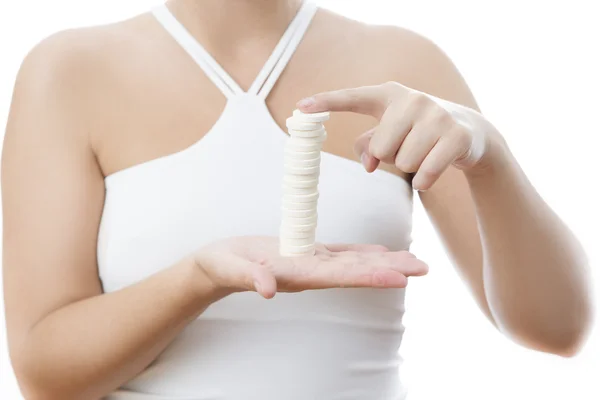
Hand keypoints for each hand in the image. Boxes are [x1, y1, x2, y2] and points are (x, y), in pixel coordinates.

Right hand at [193, 236, 427, 298]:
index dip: (370, 276)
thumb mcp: (230, 268)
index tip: (399, 279)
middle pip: (356, 270)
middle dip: (389, 269)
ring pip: (353, 261)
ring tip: (412, 260)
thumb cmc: (222, 266)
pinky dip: (362, 251)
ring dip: (383, 260)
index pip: (340, 277)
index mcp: (297, 274)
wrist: (217, 266)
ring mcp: (310, 263)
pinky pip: (340, 252)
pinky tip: (380, 250)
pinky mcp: (306, 253)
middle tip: (423, 267)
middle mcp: (310, 271)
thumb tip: (268, 290)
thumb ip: (248, 278)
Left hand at [297, 82, 503, 190]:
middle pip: (381, 148)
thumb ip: (369, 145)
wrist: (469, 131)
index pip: (353, 98)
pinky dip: (424, 181)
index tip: (300, 109)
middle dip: (390, 157)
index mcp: (389, 95)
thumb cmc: (417, 132)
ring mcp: (436, 115)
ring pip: (402, 162)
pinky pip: (424, 174)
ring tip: (423, 154)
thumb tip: (370, 163)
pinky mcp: (456, 136)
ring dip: (409, 168)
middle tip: (406, 148)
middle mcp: (412, 99)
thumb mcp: (390, 133)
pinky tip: (432, 172)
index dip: (326, 103)